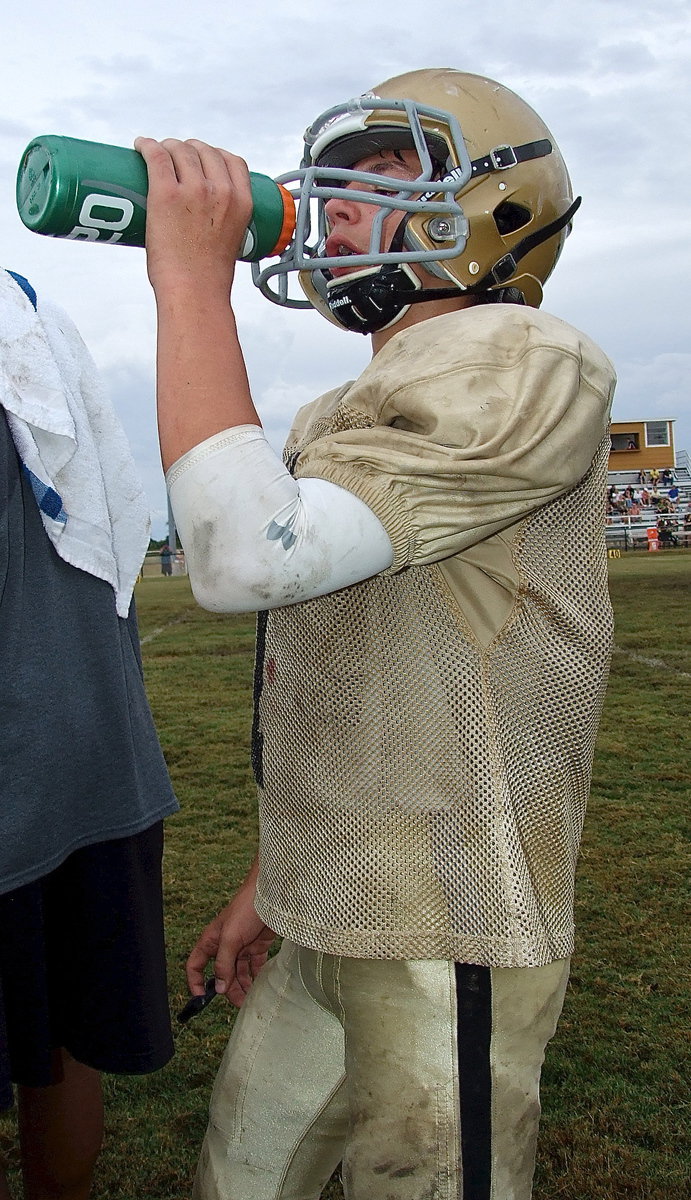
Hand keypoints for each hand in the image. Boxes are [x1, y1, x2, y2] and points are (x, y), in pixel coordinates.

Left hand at [133, 137, 253, 295]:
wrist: (195, 293)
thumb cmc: (208, 277)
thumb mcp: (232, 242)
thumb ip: (223, 223)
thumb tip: (201, 219)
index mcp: (242, 202)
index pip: (232, 161)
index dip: (214, 155)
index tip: (201, 159)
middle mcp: (221, 191)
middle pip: (204, 151)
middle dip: (187, 150)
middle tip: (173, 158)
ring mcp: (194, 190)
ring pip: (179, 150)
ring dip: (167, 147)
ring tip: (155, 153)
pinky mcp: (166, 194)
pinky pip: (156, 156)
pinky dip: (147, 146)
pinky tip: (140, 146)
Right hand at [186, 865, 275, 1006]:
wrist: (272, 894)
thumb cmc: (246, 909)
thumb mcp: (230, 937)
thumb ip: (223, 963)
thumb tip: (220, 988)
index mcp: (211, 941)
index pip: (195, 965)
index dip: (195, 982)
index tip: (201, 998)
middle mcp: (225, 946)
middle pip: (221, 974)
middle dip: (227, 989)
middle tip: (238, 1004)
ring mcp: (242, 946)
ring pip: (238, 973)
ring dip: (243, 986)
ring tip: (250, 999)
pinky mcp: (258, 946)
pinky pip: (254, 967)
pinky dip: (255, 977)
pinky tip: (259, 986)